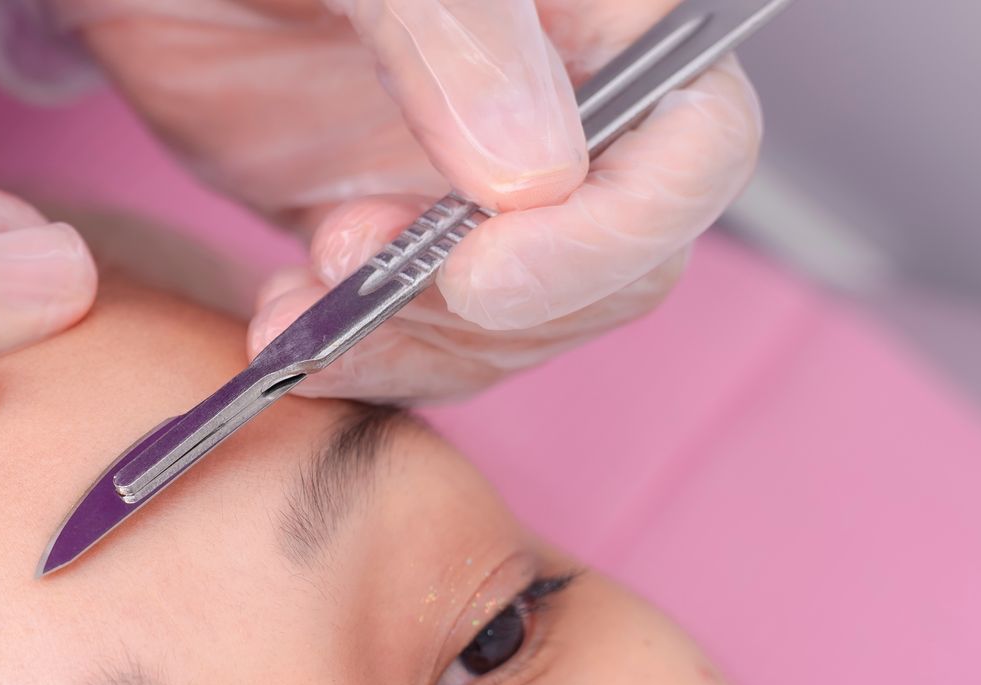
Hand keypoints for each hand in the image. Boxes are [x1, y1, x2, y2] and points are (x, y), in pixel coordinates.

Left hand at [46, 0, 760, 398]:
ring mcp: (482, 177)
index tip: (480, 274)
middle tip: (346, 258)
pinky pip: (425, 336)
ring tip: (294, 298)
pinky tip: (283, 326)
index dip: (614, 232)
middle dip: (493, 305)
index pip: (698, 142)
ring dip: (413, 342)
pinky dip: (362, 355)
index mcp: (599, 11)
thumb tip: (540, 176)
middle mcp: (565, 100)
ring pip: (523, 324)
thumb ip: (449, 30)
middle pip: (622, 262)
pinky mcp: (398, 230)